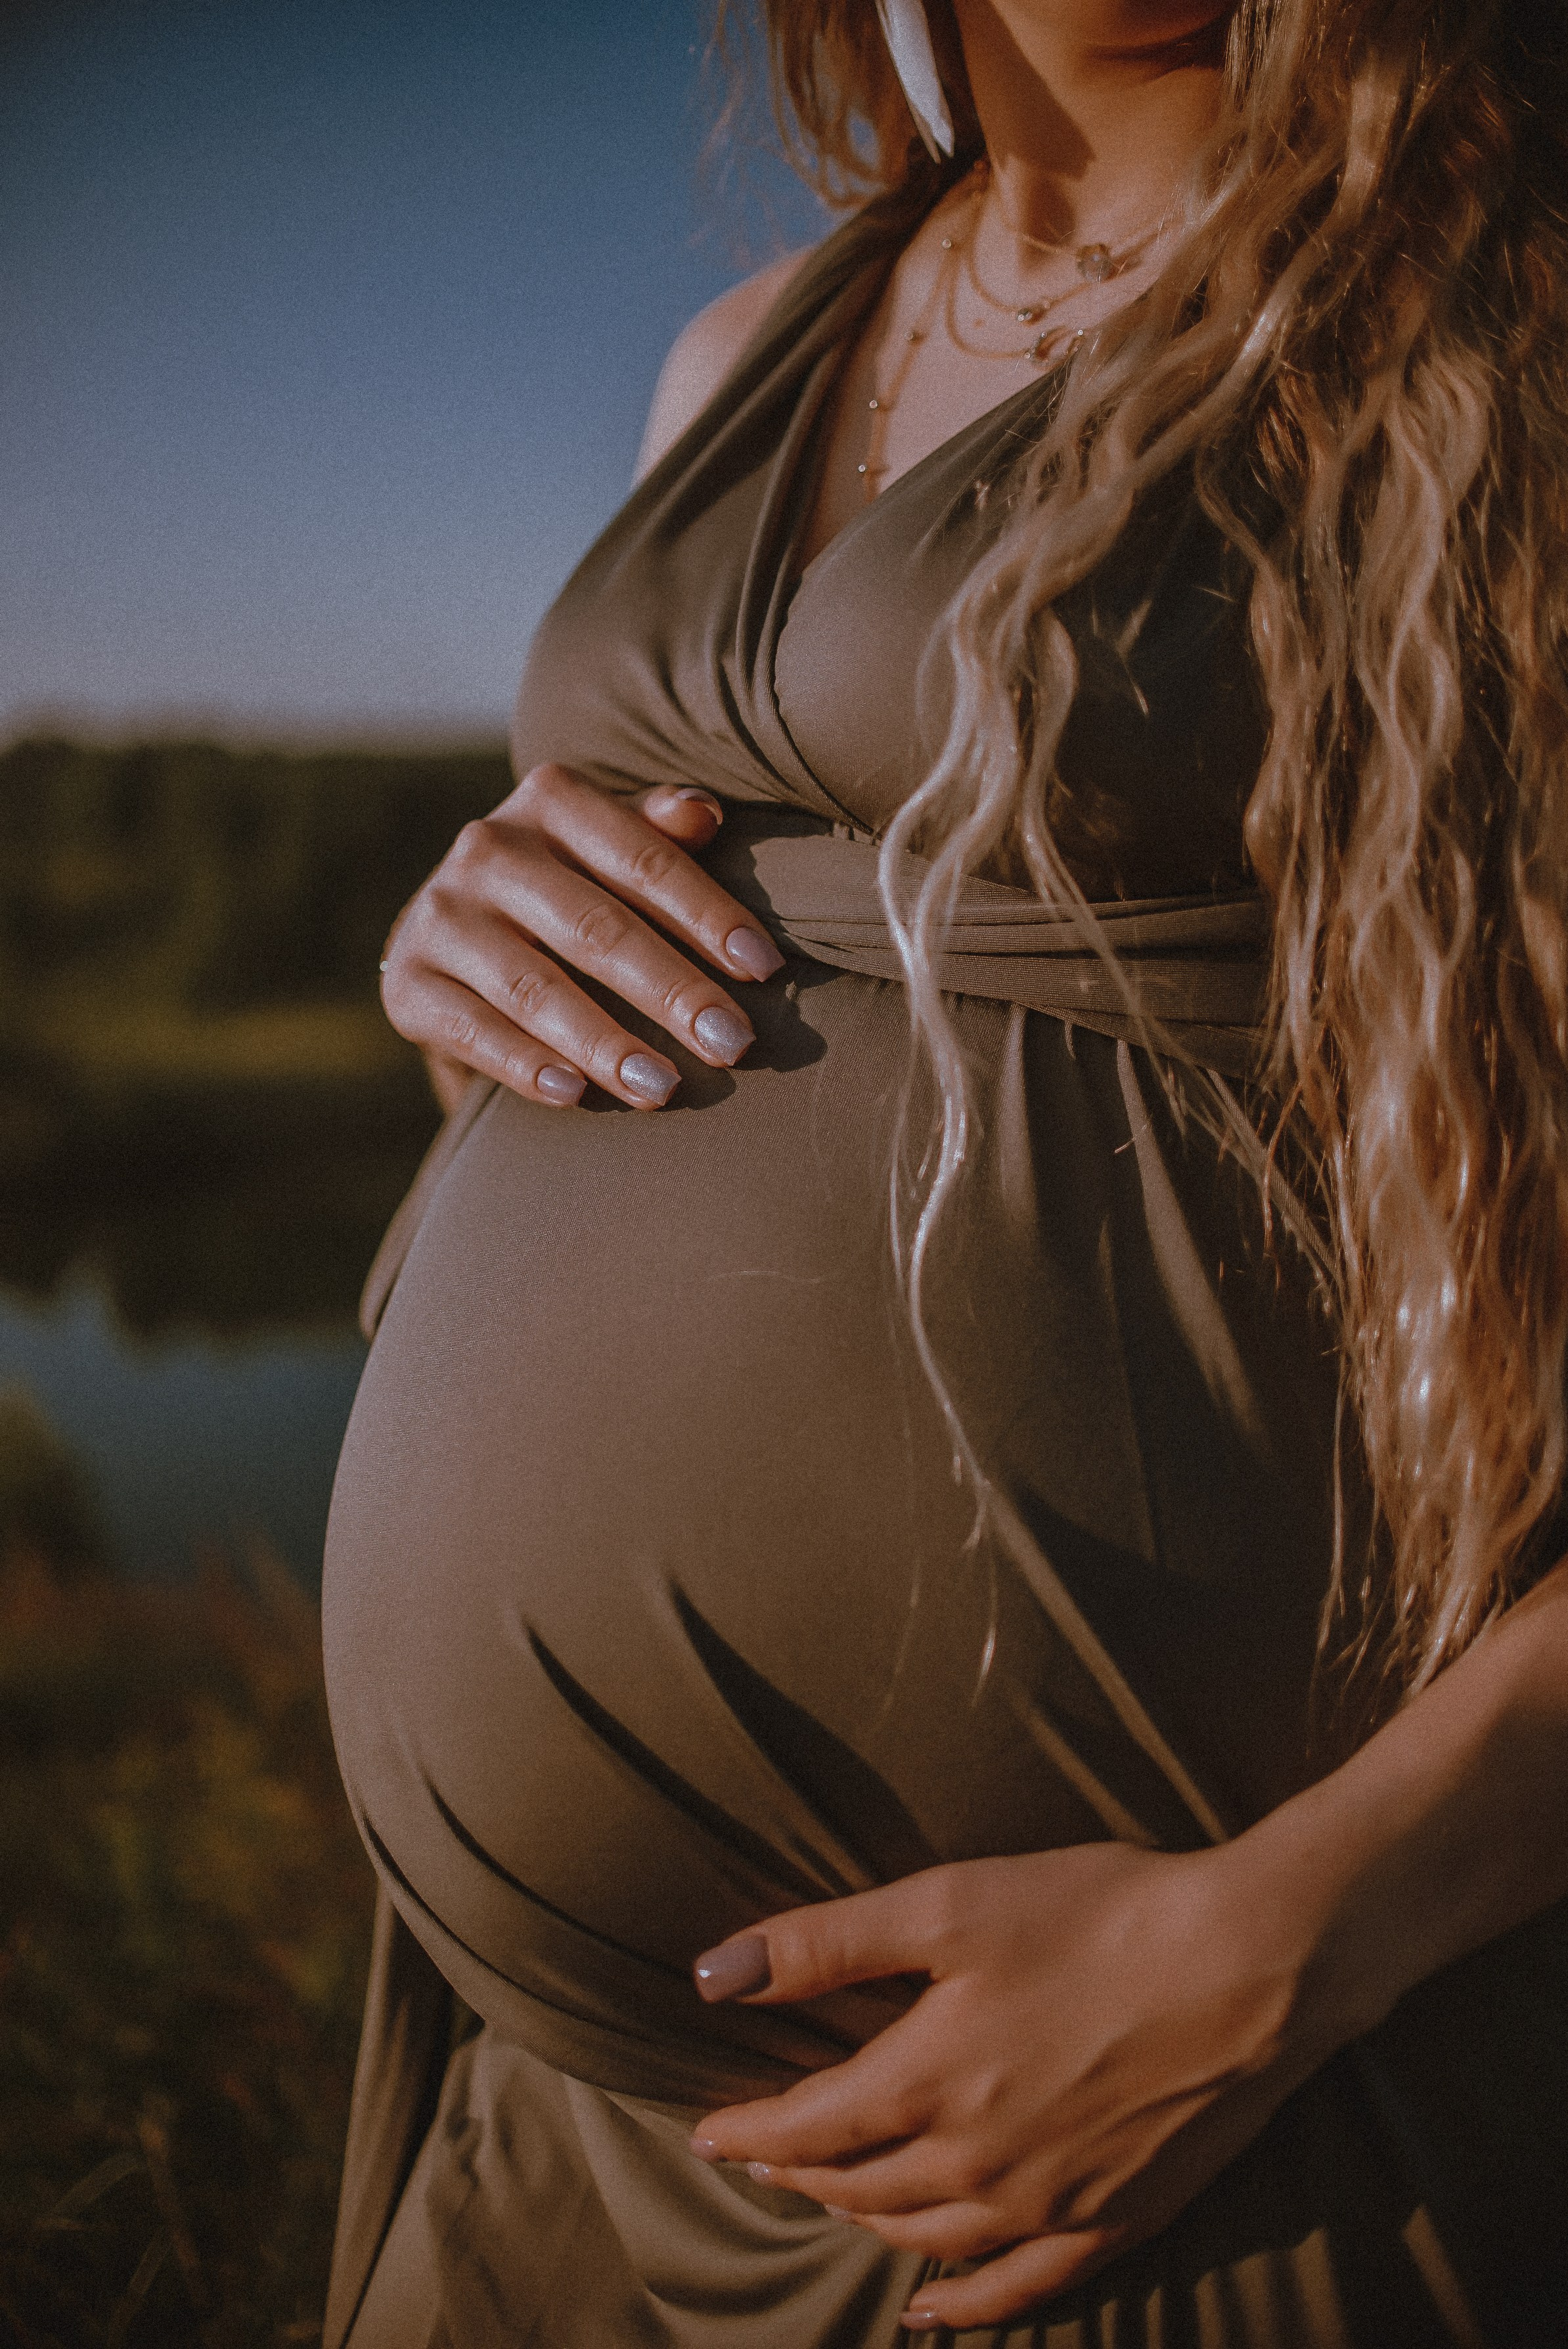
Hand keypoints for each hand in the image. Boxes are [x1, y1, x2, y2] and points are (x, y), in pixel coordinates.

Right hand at [380, 762, 784, 1114]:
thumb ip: (658, 833)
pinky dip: (525, 1065)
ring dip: (604, 1042)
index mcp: (550, 801)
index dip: (707, 914)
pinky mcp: (406, 983)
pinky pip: (473, 1029)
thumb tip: (703, 812)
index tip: (765, 970)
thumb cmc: (569, 890)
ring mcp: (439, 915)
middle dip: (671, 991)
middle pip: (596, 927)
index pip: (643, 859)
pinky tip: (575, 1096)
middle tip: (732, 1044)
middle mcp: (486, 848)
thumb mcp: (611, 851)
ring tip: (662, 1087)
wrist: (454, 938)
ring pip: (534, 986)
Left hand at [689, 1844, 1334, 2332]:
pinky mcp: (1114, 2223)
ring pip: (925, 2239)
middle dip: (799, 2174)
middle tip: (765, 2158)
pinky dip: (962, 2306)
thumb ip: (826, 1944)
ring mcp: (1047, 2205)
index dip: (748, 2133)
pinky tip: (934, 2309)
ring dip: (865, 2223)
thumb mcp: (949, 1905)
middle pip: (858, 2188)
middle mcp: (975, 2162)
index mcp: (927, 2081)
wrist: (1252, 1965)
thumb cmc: (1100, 1916)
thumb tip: (712, 1975)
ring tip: (833, 2203)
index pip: (806, 2130)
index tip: (705, 2135)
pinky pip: (1017, 2291)